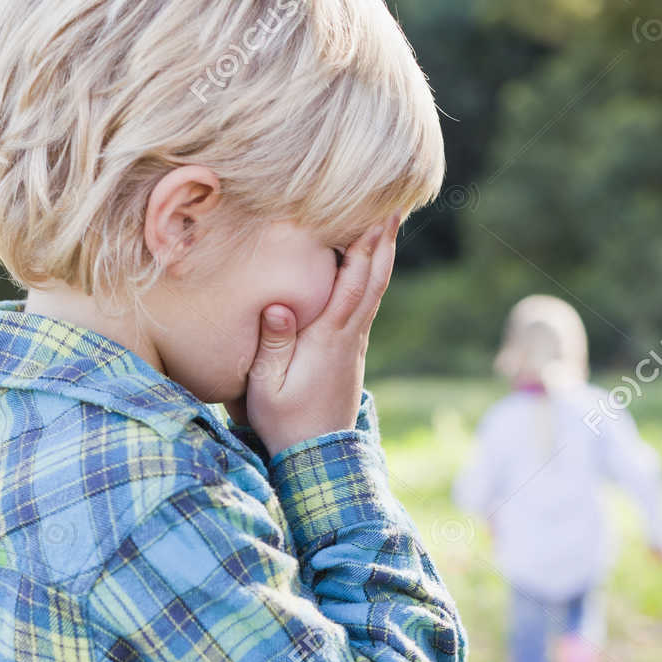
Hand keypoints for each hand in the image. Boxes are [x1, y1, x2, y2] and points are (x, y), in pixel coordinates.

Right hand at [236, 216, 399, 455]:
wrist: (316, 456)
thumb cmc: (284, 420)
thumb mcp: (267, 386)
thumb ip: (273, 345)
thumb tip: (281, 306)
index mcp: (329, 339)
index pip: (352, 284)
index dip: (365, 248)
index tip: (375, 214)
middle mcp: (349, 337)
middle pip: (373, 280)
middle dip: (382, 241)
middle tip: (394, 204)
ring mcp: (354, 344)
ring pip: (373, 291)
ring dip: (381, 256)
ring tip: (387, 223)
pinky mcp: (351, 352)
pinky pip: (366, 304)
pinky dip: (372, 277)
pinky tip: (370, 264)